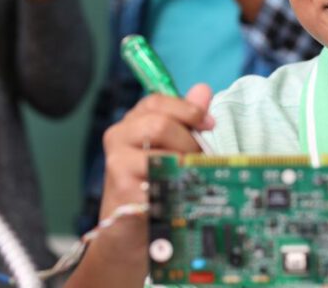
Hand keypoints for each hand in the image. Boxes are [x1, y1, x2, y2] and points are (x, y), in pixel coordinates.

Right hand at [81, 84, 213, 282]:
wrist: (127, 238)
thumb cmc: (151, 191)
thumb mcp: (169, 152)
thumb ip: (185, 122)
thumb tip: (203, 89)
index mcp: (131, 124)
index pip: (156, 101)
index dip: (187, 108)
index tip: (210, 123)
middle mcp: (118, 138)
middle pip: (160, 123)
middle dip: (189, 142)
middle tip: (199, 161)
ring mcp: (117, 163)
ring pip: (162, 149)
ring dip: (186, 164)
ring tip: (190, 180)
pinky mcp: (123, 188)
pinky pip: (161, 178)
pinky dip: (178, 186)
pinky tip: (181, 196)